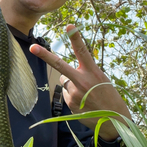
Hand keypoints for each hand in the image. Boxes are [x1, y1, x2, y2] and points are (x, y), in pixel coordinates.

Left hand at [30, 24, 131, 140]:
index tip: (69, 25)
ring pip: (64, 81)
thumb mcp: (101, 80)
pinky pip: (66, 93)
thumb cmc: (108, 96)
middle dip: (45, 55)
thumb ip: (85, 73)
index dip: (76, 38)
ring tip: (86, 94)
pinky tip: (84, 102)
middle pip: (59, 65)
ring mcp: (75, 93)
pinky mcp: (70, 103)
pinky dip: (73, 96)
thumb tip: (64, 75)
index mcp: (93, 72)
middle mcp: (82, 81)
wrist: (114, 120)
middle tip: (32, 47)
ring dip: (72, 84)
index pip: (83, 51)